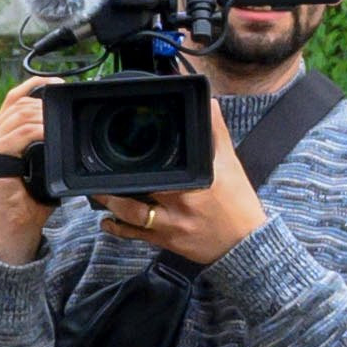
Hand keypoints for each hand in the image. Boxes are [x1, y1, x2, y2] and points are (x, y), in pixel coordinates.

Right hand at [0, 84, 54, 260]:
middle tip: (62, 111)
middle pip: (19, 104)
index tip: (58, 85)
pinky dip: (37, 131)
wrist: (15, 225)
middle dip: (44, 103)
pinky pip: (19, 134)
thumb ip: (42, 142)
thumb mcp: (38, 163)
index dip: (36, 86)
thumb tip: (64, 126)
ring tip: (58, 125)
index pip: (14, 99)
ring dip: (43, 117)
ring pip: (19, 115)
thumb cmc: (28, 198)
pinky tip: (49, 134)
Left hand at [104, 90, 264, 268]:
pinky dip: (118, 229)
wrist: (246, 243)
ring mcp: (172, 226)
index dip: (140, 159)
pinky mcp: (167, 242)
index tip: (123, 147)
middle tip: (102, 170)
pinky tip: (107, 221)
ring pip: (132, 215)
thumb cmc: (238, 203)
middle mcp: (180, 205)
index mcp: (195, 183)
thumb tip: (209, 103)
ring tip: (100, 194)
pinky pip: (136, 236)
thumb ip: (216, 132)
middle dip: (118, 183)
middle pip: (140, 190)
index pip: (162, 167)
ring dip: (112, 205)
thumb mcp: (230, 163)